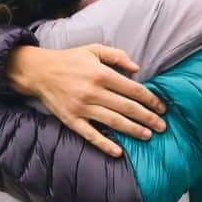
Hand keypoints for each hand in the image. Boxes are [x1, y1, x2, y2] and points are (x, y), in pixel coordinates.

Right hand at [6, 45, 166, 157]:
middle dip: (148, 118)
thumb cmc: (69, 60)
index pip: (133, 89)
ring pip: (113, 122)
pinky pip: (91, 135)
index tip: (162, 107)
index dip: (150, 99)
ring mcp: (82, 108)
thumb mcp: (93, 50)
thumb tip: (137, 68)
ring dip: (133, 130)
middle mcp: (93, 92)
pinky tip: (118, 152)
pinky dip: (105, 144)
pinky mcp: (72, 120)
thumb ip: (117, 56)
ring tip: (148, 136)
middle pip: (127, 108)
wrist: (39, 71)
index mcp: (101, 74)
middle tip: (162, 126)